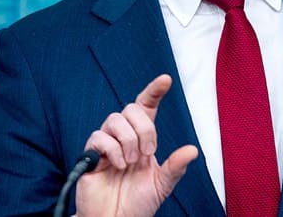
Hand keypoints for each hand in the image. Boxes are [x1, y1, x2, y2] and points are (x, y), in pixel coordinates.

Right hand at [75, 74, 197, 216]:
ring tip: (131, 163)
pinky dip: (112, 149)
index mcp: (142, 140)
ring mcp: (107, 145)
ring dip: (128, 140)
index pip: (147, 107)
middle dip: (144, 128)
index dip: (154, 91)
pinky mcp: (90, 155)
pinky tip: (118, 165)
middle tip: (148, 152)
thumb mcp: (162, 184)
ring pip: (114, 119)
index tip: (165, 80)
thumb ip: (175, 166)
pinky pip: (98, 137)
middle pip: (131, 109)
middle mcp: (124, 138)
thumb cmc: (137, 203)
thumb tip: (193, 150)